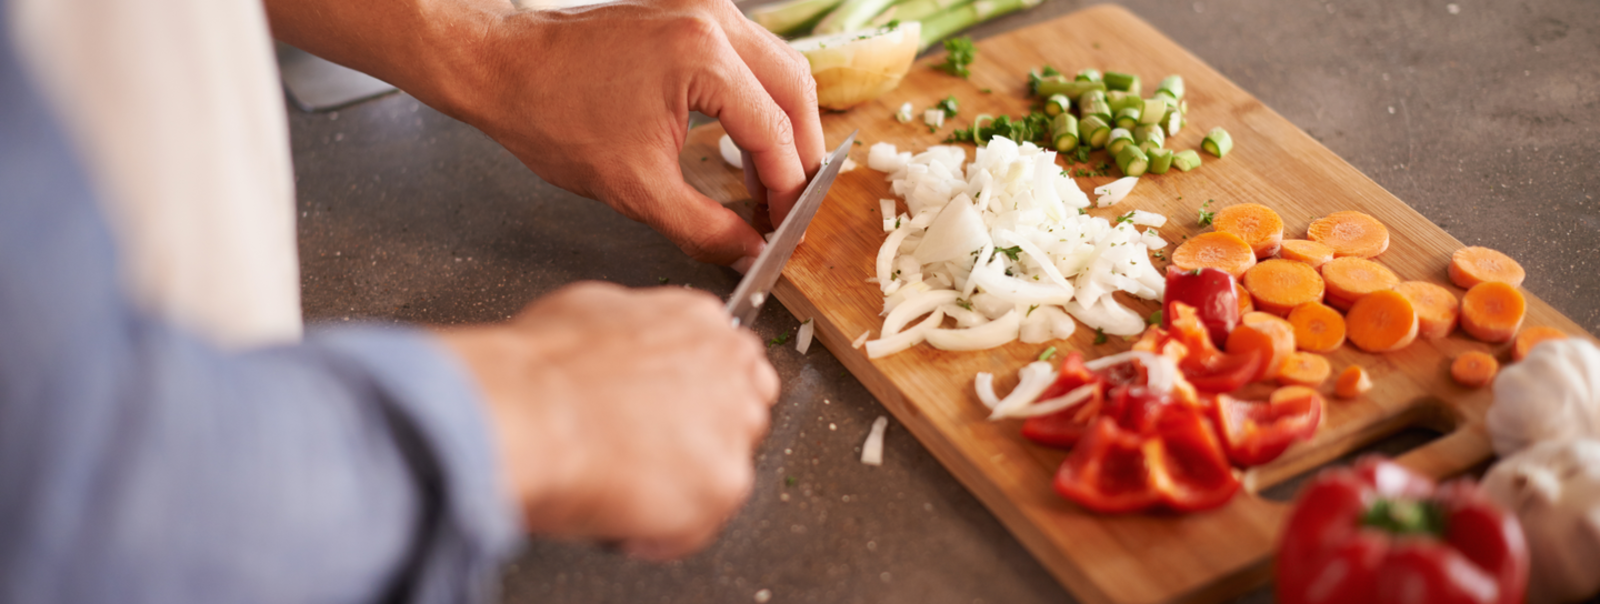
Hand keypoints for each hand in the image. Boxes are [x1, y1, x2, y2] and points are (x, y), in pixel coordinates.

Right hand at [435, 282, 778, 558]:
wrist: (530, 411)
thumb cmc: (541, 368)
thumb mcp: (588, 310)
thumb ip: (632, 329)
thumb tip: (622, 347)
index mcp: (699, 321)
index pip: (729, 362)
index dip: (695, 396)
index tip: (669, 415)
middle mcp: (730, 368)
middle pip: (742, 413)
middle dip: (700, 439)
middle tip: (647, 456)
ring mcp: (732, 427)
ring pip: (724, 471)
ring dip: (682, 487)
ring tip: (625, 490)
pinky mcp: (724, 483)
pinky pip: (699, 524)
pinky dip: (662, 535)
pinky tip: (623, 521)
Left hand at [453, 0, 824, 268]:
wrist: (505, 70)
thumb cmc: (554, 117)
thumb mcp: (636, 188)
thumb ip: (704, 227)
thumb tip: (748, 253)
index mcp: (704, 56)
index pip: (775, 132)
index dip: (787, 190)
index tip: (786, 230)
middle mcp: (714, 20)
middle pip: (795, 90)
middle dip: (801, 155)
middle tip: (791, 207)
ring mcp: (705, 9)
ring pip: (780, 69)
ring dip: (784, 127)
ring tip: (771, 183)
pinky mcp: (692, 13)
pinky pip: (750, 59)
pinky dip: (759, 102)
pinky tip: (746, 144)